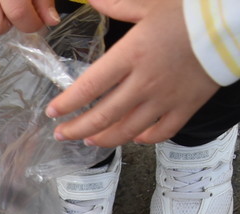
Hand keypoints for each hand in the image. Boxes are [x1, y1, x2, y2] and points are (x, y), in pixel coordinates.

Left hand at [48, 0, 220, 146]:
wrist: (232, 25)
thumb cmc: (190, 13)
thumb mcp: (149, 4)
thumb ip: (115, 4)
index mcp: (131, 56)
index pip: (89, 87)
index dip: (68, 104)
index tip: (53, 112)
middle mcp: (145, 83)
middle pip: (102, 116)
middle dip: (76, 129)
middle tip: (61, 133)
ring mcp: (165, 99)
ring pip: (127, 130)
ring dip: (103, 138)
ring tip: (88, 139)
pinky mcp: (185, 107)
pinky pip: (160, 133)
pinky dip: (142, 138)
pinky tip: (131, 137)